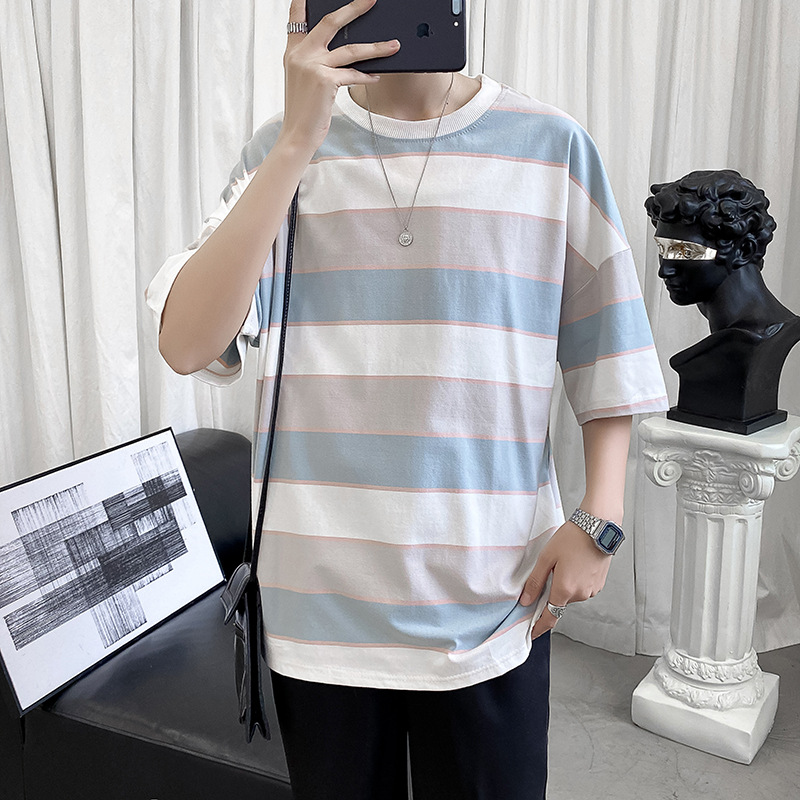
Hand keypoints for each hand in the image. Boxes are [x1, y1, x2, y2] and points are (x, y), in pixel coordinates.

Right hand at [280, 0, 400, 153]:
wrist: (296, 135)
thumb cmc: (304, 111)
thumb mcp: (303, 80)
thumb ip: (315, 61)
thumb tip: (344, 51)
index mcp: (293, 51)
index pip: (297, 17)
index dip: (304, 0)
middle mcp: (300, 54)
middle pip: (331, 22)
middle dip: (354, 8)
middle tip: (371, 0)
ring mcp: (312, 66)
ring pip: (350, 50)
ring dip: (376, 48)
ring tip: (394, 45)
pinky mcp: (324, 81)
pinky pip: (353, 74)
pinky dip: (367, 76)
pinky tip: (377, 76)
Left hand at [520, 521, 611, 639]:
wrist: (598, 527)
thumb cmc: (573, 538)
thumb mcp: (547, 558)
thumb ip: (535, 581)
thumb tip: (525, 600)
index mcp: (565, 589)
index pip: (550, 616)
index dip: (539, 626)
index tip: (532, 632)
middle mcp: (580, 594)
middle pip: (559, 601)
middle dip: (552, 591)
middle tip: (551, 569)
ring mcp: (591, 590)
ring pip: (571, 594)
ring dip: (565, 585)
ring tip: (565, 562)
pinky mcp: (598, 584)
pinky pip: (581, 588)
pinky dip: (575, 580)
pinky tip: (575, 563)